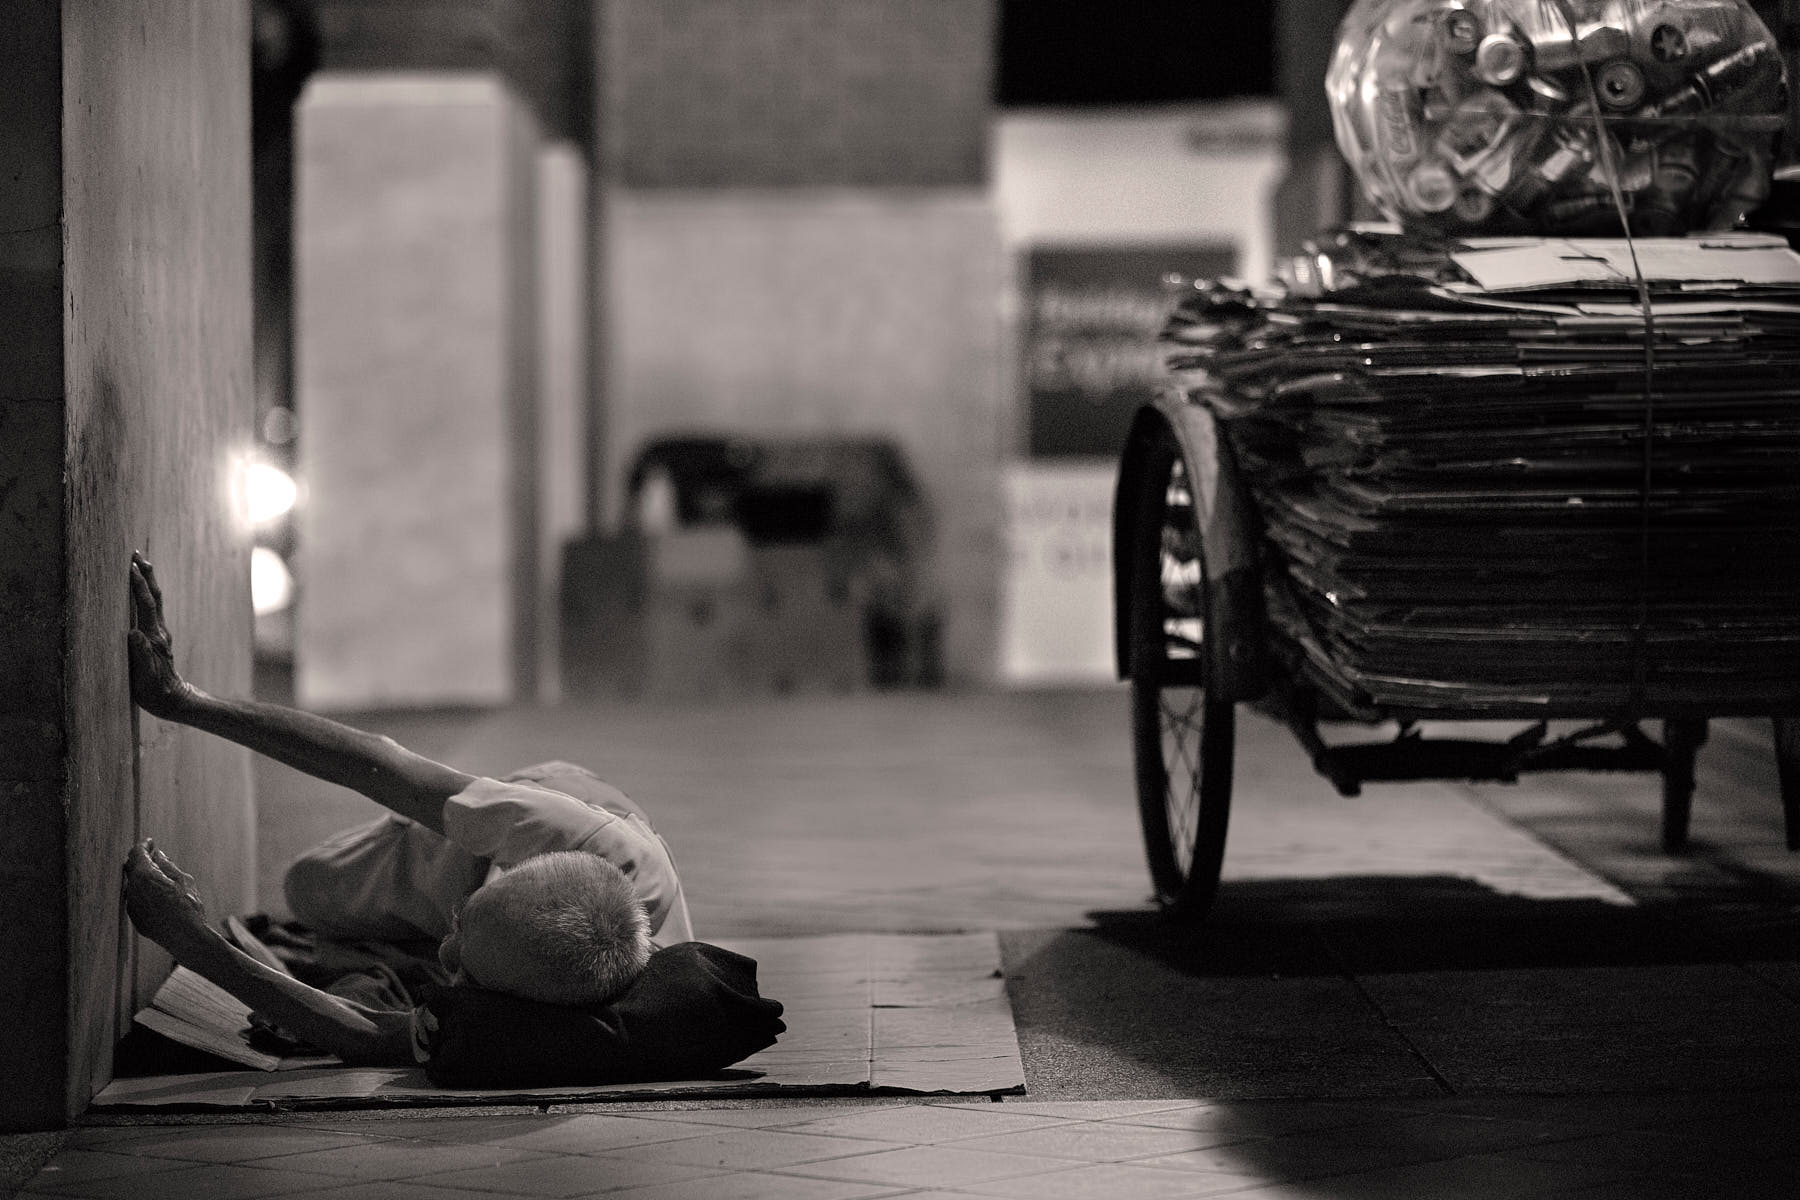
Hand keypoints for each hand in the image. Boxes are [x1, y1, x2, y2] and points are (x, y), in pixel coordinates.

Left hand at [123, 839, 213, 957]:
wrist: (185, 937)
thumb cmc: (188, 907)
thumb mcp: (183, 880)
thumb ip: (167, 866)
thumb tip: (158, 855)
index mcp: (145, 876)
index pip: (137, 853)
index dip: (143, 845)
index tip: (150, 842)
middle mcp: (132, 890)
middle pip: (131, 868)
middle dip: (141, 861)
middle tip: (154, 856)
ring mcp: (131, 905)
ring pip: (133, 885)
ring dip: (142, 878)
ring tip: (160, 877)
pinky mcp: (135, 918)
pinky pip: (135, 899)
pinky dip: (144, 892)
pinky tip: (158, 895)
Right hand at [129, 553, 193, 717]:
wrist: (174, 700)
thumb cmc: (156, 692)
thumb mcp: (145, 678)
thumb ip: (141, 656)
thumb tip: (133, 634)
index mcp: (154, 637)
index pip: (145, 605)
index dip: (137, 585)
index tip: (129, 566)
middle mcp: (159, 631)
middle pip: (154, 597)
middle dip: (145, 574)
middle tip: (136, 554)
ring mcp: (160, 633)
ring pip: (154, 601)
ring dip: (147, 581)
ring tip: (139, 564)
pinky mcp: (158, 638)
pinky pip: (151, 610)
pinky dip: (146, 595)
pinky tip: (141, 591)